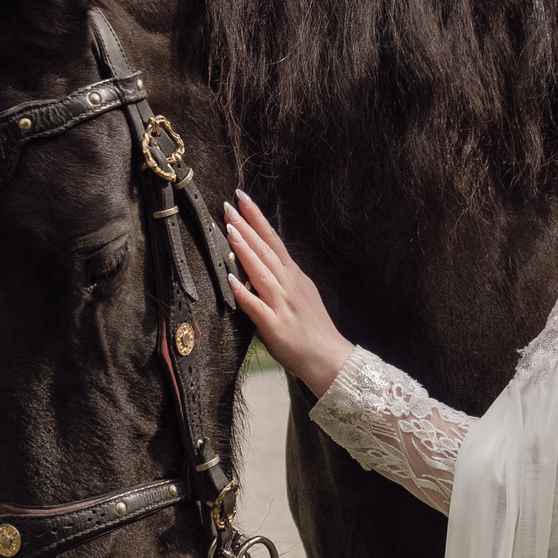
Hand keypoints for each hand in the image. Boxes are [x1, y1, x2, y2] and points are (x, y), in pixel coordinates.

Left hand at [222, 192, 354, 396]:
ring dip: (245, 250)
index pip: (273, 240)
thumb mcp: (301, 293)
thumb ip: (281, 277)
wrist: (329, 358)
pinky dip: (244, 292)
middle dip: (247, 226)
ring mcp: (283, 304)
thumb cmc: (312, 328)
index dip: (257, 219)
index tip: (242, 198)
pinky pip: (256, 307)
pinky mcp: (276, 326)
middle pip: (266, 250)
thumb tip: (261, 260)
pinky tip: (231, 280)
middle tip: (228, 206)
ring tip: (229, 231)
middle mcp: (289, 285)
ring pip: (261, 272)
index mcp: (293, 276)